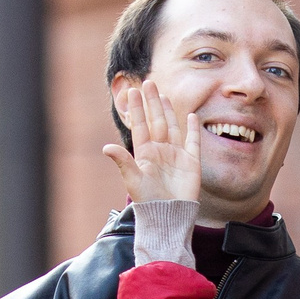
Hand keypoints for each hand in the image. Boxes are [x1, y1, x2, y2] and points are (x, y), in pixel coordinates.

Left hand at [101, 77, 201, 205]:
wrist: (169, 215)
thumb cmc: (149, 201)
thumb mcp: (133, 180)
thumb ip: (123, 162)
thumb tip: (106, 147)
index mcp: (145, 154)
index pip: (141, 126)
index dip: (137, 109)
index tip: (133, 92)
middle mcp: (160, 151)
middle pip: (156, 121)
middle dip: (152, 103)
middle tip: (149, 82)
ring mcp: (176, 156)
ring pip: (171, 127)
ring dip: (168, 111)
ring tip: (163, 95)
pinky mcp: (191, 163)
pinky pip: (192, 142)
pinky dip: (193, 130)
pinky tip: (191, 117)